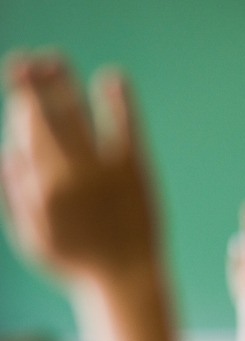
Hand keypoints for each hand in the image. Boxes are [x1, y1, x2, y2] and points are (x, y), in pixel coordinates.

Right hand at [0, 54, 158, 284]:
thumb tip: (7, 151)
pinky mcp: (135, 171)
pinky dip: (118, 101)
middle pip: (45, 117)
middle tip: (29, 60)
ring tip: (54, 60)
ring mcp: (103, 171)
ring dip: (63, 83)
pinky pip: (125, 128)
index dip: (20, 102)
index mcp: (40, 188)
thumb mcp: (30, 235)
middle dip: (33, 83)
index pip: (24, 133)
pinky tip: (113, 77)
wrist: (126, 279)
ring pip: (77, 116)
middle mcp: (68, 174)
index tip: (16, 81)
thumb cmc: (75, 262)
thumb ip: (14, 194)